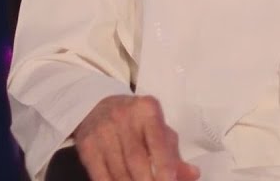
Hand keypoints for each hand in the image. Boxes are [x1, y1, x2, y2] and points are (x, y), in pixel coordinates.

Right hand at [73, 95, 200, 180]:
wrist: (98, 106)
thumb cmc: (137, 122)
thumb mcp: (158, 130)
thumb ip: (174, 154)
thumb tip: (193, 174)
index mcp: (147, 110)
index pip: (157, 141)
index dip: (164, 165)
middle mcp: (123, 117)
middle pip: (136, 159)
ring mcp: (102, 131)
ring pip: (119, 170)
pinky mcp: (86, 146)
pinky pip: (100, 175)